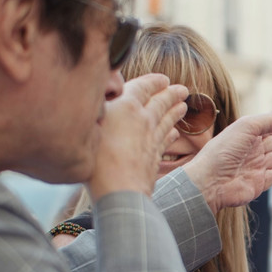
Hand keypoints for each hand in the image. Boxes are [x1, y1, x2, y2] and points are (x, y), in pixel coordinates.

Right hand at [88, 74, 187, 199]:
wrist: (119, 192)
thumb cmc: (96, 158)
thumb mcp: (88, 124)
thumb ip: (97, 107)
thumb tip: (100, 96)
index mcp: (127, 106)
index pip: (144, 87)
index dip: (154, 82)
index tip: (163, 79)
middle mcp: (143, 120)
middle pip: (161, 102)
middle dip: (171, 94)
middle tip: (182, 89)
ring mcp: (152, 139)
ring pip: (168, 120)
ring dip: (175, 111)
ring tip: (183, 106)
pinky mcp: (155, 157)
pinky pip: (166, 140)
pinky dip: (171, 133)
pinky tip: (175, 132)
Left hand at [183, 113, 271, 213]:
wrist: (211, 182)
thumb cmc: (224, 151)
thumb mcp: (247, 125)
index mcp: (246, 134)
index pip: (269, 127)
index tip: (264, 131)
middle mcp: (251, 149)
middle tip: (258, 147)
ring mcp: (255, 166)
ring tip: (256, 160)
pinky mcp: (259, 183)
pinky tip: (262, 171)